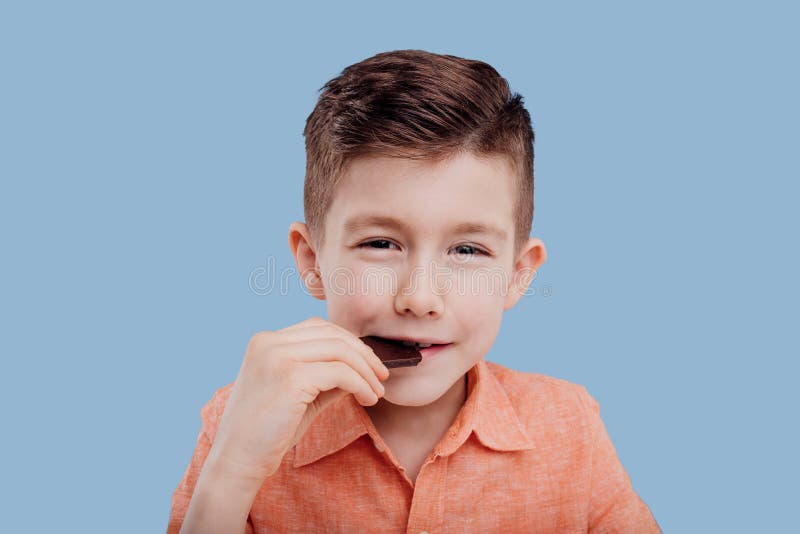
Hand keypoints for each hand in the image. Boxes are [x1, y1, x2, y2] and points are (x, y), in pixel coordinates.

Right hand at [205, 317, 389, 486]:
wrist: (237, 459)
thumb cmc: (267, 431)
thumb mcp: (299, 394)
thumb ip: (326, 376)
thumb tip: (363, 367)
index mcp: (265, 341)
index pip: (318, 327)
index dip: (349, 342)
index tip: (369, 364)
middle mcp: (268, 342)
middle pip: (332, 334)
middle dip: (363, 354)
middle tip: (381, 376)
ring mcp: (277, 357)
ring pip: (339, 350)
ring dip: (365, 371)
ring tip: (377, 392)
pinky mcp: (290, 377)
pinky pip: (340, 373)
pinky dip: (361, 385)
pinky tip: (367, 399)